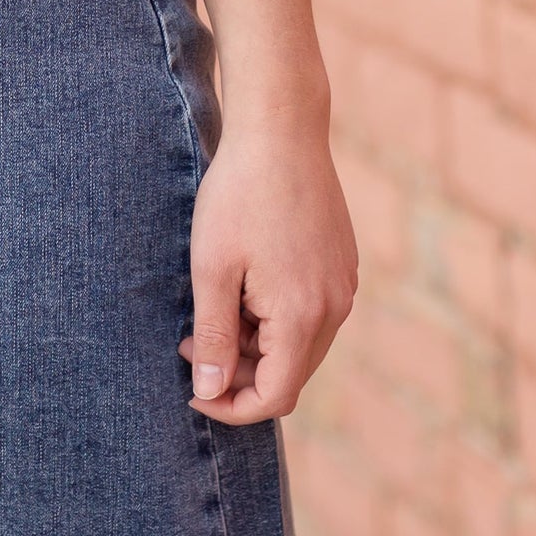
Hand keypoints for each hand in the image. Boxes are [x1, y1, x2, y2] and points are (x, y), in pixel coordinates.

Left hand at [178, 106, 357, 424]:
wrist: (281, 128)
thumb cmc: (239, 194)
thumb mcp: (213, 268)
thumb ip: (215, 337)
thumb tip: (212, 391)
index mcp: (303, 315)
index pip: (274, 398)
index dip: (230, 406)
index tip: (192, 388)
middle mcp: (335, 307)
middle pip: (290, 375)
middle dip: (240, 374)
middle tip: (191, 343)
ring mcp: (344, 284)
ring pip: (301, 346)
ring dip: (257, 345)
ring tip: (215, 307)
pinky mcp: (342, 264)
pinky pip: (312, 314)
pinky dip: (277, 318)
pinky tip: (244, 283)